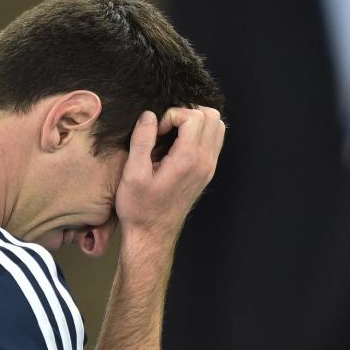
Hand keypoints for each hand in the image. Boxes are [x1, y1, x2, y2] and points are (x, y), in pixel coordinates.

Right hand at [115, 106, 224, 240]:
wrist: (152, 235)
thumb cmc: (140, 209)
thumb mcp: (132, 174)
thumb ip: (142, 140)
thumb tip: (148, 116)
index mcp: (188, 160)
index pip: (194, 116)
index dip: (172, 115)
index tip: (155, 132)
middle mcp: (205, 162)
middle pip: (212, 117)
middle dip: (186, 114)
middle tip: (165, 129)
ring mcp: (208, 168)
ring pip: (217, 128)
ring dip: (195, 123)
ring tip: (172, 135)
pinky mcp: (206, 173)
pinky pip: (213, 142)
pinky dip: (199, 135)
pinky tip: (177, 146)